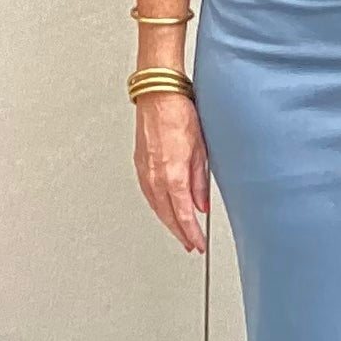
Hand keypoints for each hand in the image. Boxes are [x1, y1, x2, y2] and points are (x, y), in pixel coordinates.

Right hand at [133, 90, 209, 252]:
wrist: (159, 95)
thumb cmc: (179, 114)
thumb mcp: (200, 149)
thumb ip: (199, 181)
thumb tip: (201, 203)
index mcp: (172, 173)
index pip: (182, 214)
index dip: (191, 233)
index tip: (198, 243)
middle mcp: (155, 175)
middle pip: (167, 215)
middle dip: (180, 233)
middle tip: (191, 244)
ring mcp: (144, 171)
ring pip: (156, 207)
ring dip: (168, 222)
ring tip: (180, 232)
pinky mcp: (139, 165)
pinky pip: (148, 194)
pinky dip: (158, 207)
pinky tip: (164, 210)